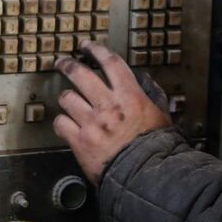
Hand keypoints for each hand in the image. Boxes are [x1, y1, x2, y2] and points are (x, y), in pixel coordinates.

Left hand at [53, 40, 171, 183]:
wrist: (145, 175)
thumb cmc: (156, 148)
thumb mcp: (161, 116)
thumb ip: (152, 96)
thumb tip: (144, 80)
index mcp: (130, 96)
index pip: (110, 63)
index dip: (96, 50)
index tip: (87, 46)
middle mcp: (108, 105)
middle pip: (80, 74)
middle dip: (68, 65)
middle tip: (62, 62)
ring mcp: (91, 123)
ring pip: (67, 98)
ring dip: (67, 98)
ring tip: (69, 101)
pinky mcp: (79, 141)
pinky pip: (60, 124)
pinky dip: (61, 123)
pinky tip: (66, 125)